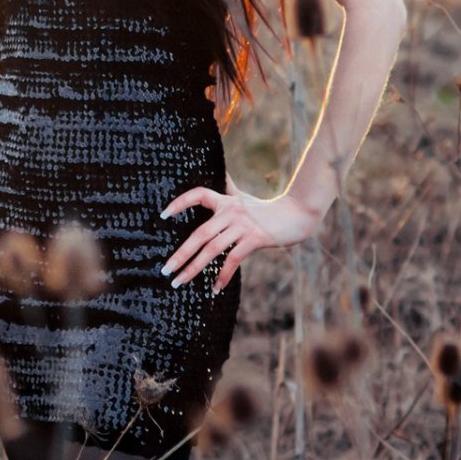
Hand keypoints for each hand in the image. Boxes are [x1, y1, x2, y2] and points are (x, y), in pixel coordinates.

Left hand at [159, 182, 322, 292]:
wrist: (297, 215)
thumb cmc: (267, 208)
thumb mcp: (244, 197)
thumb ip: (229, 187)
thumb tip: (220, 171)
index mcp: (225, 201)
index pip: (198, 195)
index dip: (180, 202)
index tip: (162, 215)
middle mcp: (230, 212)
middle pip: (199, 233)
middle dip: (180, 254)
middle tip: (164, 270)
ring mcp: (242, 226)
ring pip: (212, 249)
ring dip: (194, 268)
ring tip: (179, 282)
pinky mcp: (254, 239)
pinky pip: (233, 259)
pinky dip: (222, 275)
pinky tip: (214, 288)